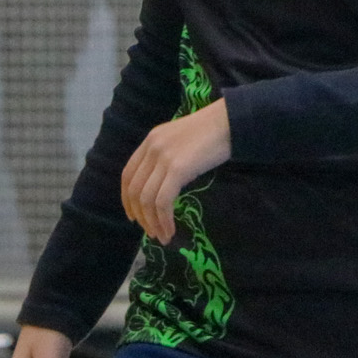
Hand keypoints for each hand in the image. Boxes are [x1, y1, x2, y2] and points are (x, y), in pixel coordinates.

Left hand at [122, 99, 232, 243]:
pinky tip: (170, 229)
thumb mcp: (180, 140)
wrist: (230, 121)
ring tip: (162, 236)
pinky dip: (164, 220)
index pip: (128, 175)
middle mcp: (152, 148)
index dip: (127, 199)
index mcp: (150, 140)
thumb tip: (162, 186)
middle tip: (151, 232)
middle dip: (141, 216)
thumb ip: (166, 157)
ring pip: (147, 199)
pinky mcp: (177, 169)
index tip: (134, 217)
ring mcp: (163, 158)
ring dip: (152, 223)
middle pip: (134, 190)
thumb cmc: (212, 131)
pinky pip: (163, 202)